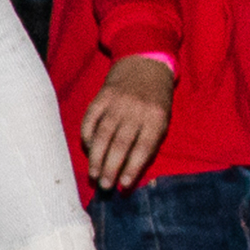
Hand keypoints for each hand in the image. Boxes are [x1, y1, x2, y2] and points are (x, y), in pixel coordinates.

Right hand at [77, 58, 175, 188]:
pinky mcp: (101, 98)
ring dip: (97, 158)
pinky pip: (91, 120)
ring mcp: (116, 103)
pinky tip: (89, 150)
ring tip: (94, 175)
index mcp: (156, 117)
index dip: (132, 168)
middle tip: (105, 186)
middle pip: (120, 143)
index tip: (123, 186)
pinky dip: (87, 137)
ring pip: (103, 135)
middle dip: (111, 167)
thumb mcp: (162, 118)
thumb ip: (149, 140)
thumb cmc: (156, 99)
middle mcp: (135, 110)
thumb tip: (130, 169)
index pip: (143, 147)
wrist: (144, 64)